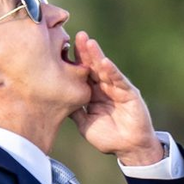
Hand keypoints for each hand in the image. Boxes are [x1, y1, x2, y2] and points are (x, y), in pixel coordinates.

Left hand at [69, 32, 163, 165]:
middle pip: (93, 66)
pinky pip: (118, 80)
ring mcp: (117, 89)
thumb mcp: (84, 123)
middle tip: (76, 35)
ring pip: (105, 69)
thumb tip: (55, 101)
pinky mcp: (129, 93)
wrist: (128, 148)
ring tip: (88, 42)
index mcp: (93, 94)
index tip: (62, 49)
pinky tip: (103, 62)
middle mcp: (104, 88)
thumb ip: (74, 111)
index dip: (74, 62)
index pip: (82, 74)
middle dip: (85, 51)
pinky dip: (111, 71)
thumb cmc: (108, 137)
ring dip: (97, 56)